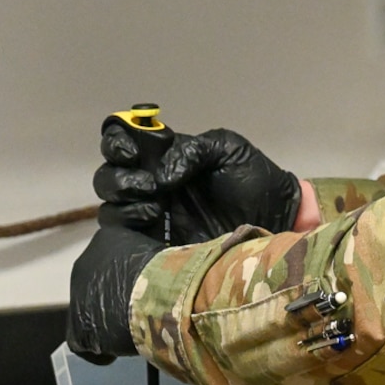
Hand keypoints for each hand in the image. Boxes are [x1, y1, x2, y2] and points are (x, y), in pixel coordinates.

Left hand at [66, 225, 159, 363]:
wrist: (156, 294)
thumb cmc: (167, 271)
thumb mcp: (158, 255)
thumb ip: (149, 261)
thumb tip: (160, 275)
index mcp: (104, 240)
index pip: (110, 262)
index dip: (124, 281)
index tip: (139, 292)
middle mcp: (84, 263)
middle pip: (96, 287)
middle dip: (111, 300)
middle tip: (133, 312)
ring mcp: (77, 295)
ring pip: (89, 312)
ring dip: (106, 322)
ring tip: (127, 333)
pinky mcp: (77, 326)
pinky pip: (83, 340)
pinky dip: (100, 349)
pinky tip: (115, 354)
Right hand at [94, 126, 302, 241]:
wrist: (275, 223)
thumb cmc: (256, 182)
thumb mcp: (228, 149)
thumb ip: (192, 150)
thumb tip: (162, 172)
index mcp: (167, 157)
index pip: (125, 142)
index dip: (117, 142)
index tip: (132, 152)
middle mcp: (152, 183)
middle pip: (109, 174)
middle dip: (118, 175)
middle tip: (147, 183)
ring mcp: (150, 214)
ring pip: (109, 203)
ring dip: (123, 197)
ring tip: (156, 203)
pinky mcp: (154, 242)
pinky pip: (120, 232)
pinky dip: (128, 221)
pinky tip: (155, 218)